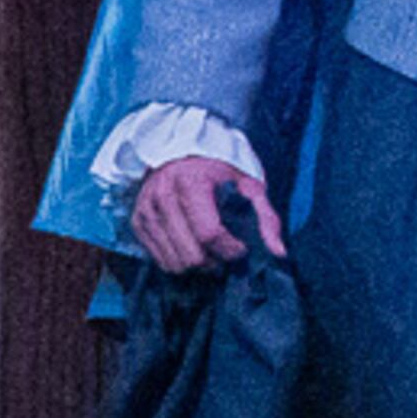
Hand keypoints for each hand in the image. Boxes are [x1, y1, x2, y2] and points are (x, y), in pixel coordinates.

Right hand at [129, 155, 286, 271]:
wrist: (183, 152)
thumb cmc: (220, 168)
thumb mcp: (249, 183)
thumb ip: (266, 216)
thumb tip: (279, 252)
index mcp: (191, 182)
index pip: (209, 233)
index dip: (230, 249)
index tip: (242, 247)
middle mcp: (162, 196)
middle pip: (191, 254)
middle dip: (215, 261)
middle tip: (227, 252)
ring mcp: (145, 210)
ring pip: (173, 262)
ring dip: (197, 265)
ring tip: (211, 252)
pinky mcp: (137, 221)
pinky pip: (158, 259)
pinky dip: (178, 260)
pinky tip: (193, 247)